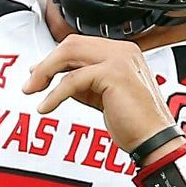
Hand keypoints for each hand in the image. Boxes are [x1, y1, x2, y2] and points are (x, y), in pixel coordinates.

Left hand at [23, 35, 176, 152]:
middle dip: (46, 63)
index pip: (80, 45)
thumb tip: (55, 77)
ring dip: (45, 72)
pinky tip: (46, 106)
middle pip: (71, 44)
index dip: (55, 58)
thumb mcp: (103, 97)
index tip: (37, 72)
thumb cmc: (135, 124)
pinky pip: (72, 79)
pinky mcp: (114, 73)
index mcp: (122, 52)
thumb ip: (83, 82)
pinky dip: (55, 94)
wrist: (155, 142)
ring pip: (69, 55)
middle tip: (31, 83)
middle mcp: (123, 50)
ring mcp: (120, 58)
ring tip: (32, 90)